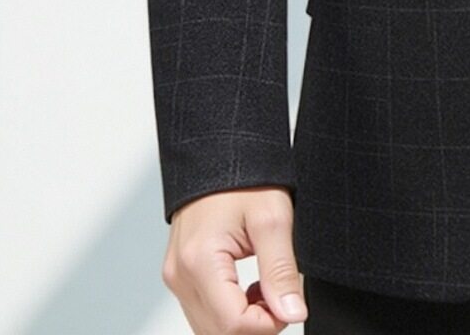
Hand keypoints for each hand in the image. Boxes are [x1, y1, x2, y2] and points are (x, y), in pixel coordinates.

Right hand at [161, 186, 306, 332]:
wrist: (221, 153)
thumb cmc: (245, 178)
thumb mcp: (273, 219)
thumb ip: (281, 271)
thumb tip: (293, 313)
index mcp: (199, 261)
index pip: (232, 324)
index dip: (267, 324)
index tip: (290, 305)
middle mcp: (179, 275)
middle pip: (218, 332)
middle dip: (256, 325)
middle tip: (282, 295)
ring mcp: (176, 276)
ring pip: (209, 327)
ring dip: (243, 320)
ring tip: (267, 288)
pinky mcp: (180, 274)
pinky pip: (204, 311)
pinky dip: (230, 311)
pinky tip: (250, 288)